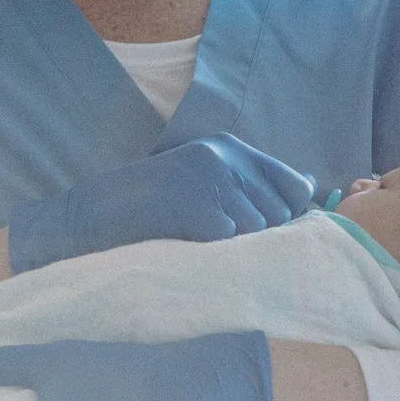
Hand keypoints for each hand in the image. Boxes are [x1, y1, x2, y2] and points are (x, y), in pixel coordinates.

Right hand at [7, 133, 313, 273]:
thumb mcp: (199, 180)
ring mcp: (212, 181)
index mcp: (226, 146)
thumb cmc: (146, 209)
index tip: (259, 228)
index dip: (287, 214)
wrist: (89, 219)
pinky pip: (232, 245)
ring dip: (234, 246)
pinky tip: (185, 243)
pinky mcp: (201, 209)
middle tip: (211, 234)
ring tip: (193, 237)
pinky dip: (214, 254)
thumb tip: (310, 190)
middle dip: (258, 233)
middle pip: (280, 213)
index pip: (294, 185)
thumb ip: (249, 184)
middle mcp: (224, 157)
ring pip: (258, 232)